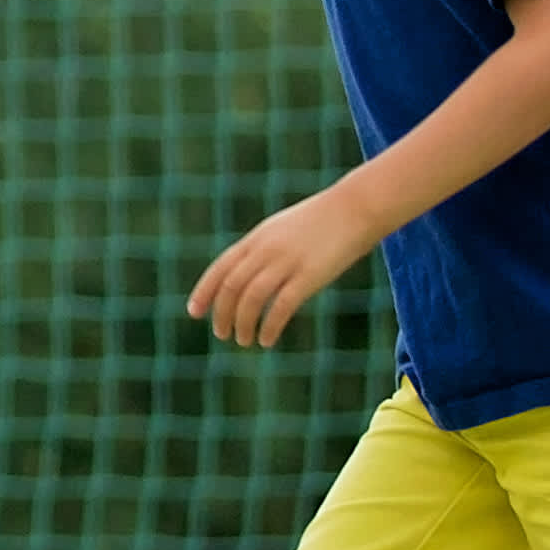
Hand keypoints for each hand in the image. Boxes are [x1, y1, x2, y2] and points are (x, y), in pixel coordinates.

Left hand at [190, 188, 379, 346]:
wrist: (355, 208)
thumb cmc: (320, 222)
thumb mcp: (282, 230)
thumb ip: (263, 249)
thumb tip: (249, 271)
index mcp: (257, 239)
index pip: (221, 268)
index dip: (204, 291)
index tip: (194, 312)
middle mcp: (266, 250)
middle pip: (232, 286)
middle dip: (222, 313)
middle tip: (221, 334)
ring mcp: (287, 262)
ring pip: (252, 298)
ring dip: (243, 323)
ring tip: (244, 341)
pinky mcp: (309, 276)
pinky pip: (281, 306)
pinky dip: (269, 325)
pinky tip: (267, 339)